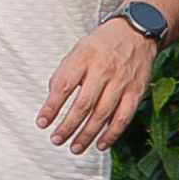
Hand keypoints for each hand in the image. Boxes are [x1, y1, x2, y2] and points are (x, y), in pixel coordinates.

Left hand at [37, 18, 156, 153]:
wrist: (136, 31)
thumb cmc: (102, 44)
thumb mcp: (79, 50)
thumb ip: (65, 73)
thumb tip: (52, 101)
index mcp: (84, 56)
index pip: (64, 86)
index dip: (51, 107)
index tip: (42, 122)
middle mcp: (103, 69)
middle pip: (83, 104)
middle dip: (68, 126)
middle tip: (56, 140)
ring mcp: (122, 81)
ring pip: (102, 114)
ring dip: (87, 135)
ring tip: (74, 148)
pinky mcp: (136, 91)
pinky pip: (123, 117)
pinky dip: (112, 134)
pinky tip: (100, 145)